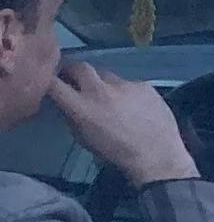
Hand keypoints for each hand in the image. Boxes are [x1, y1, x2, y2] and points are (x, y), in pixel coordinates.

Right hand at [45, 62, 200, 185]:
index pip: (53, 83)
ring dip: (103, 83)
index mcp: (81, 106)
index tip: (50, 81)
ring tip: (111, 98)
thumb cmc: (116, 152)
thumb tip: (66, 102)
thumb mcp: (84, 138)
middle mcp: (100, 90)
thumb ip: (72, 115)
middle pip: (80, 66)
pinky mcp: (144, 84)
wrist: (157, 155)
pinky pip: (129, 83)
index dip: (48, 80)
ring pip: (106, 75)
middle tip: (74, 78)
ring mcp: (125, 84)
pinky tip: (135, 105)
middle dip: (74, 70)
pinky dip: (126, 91)